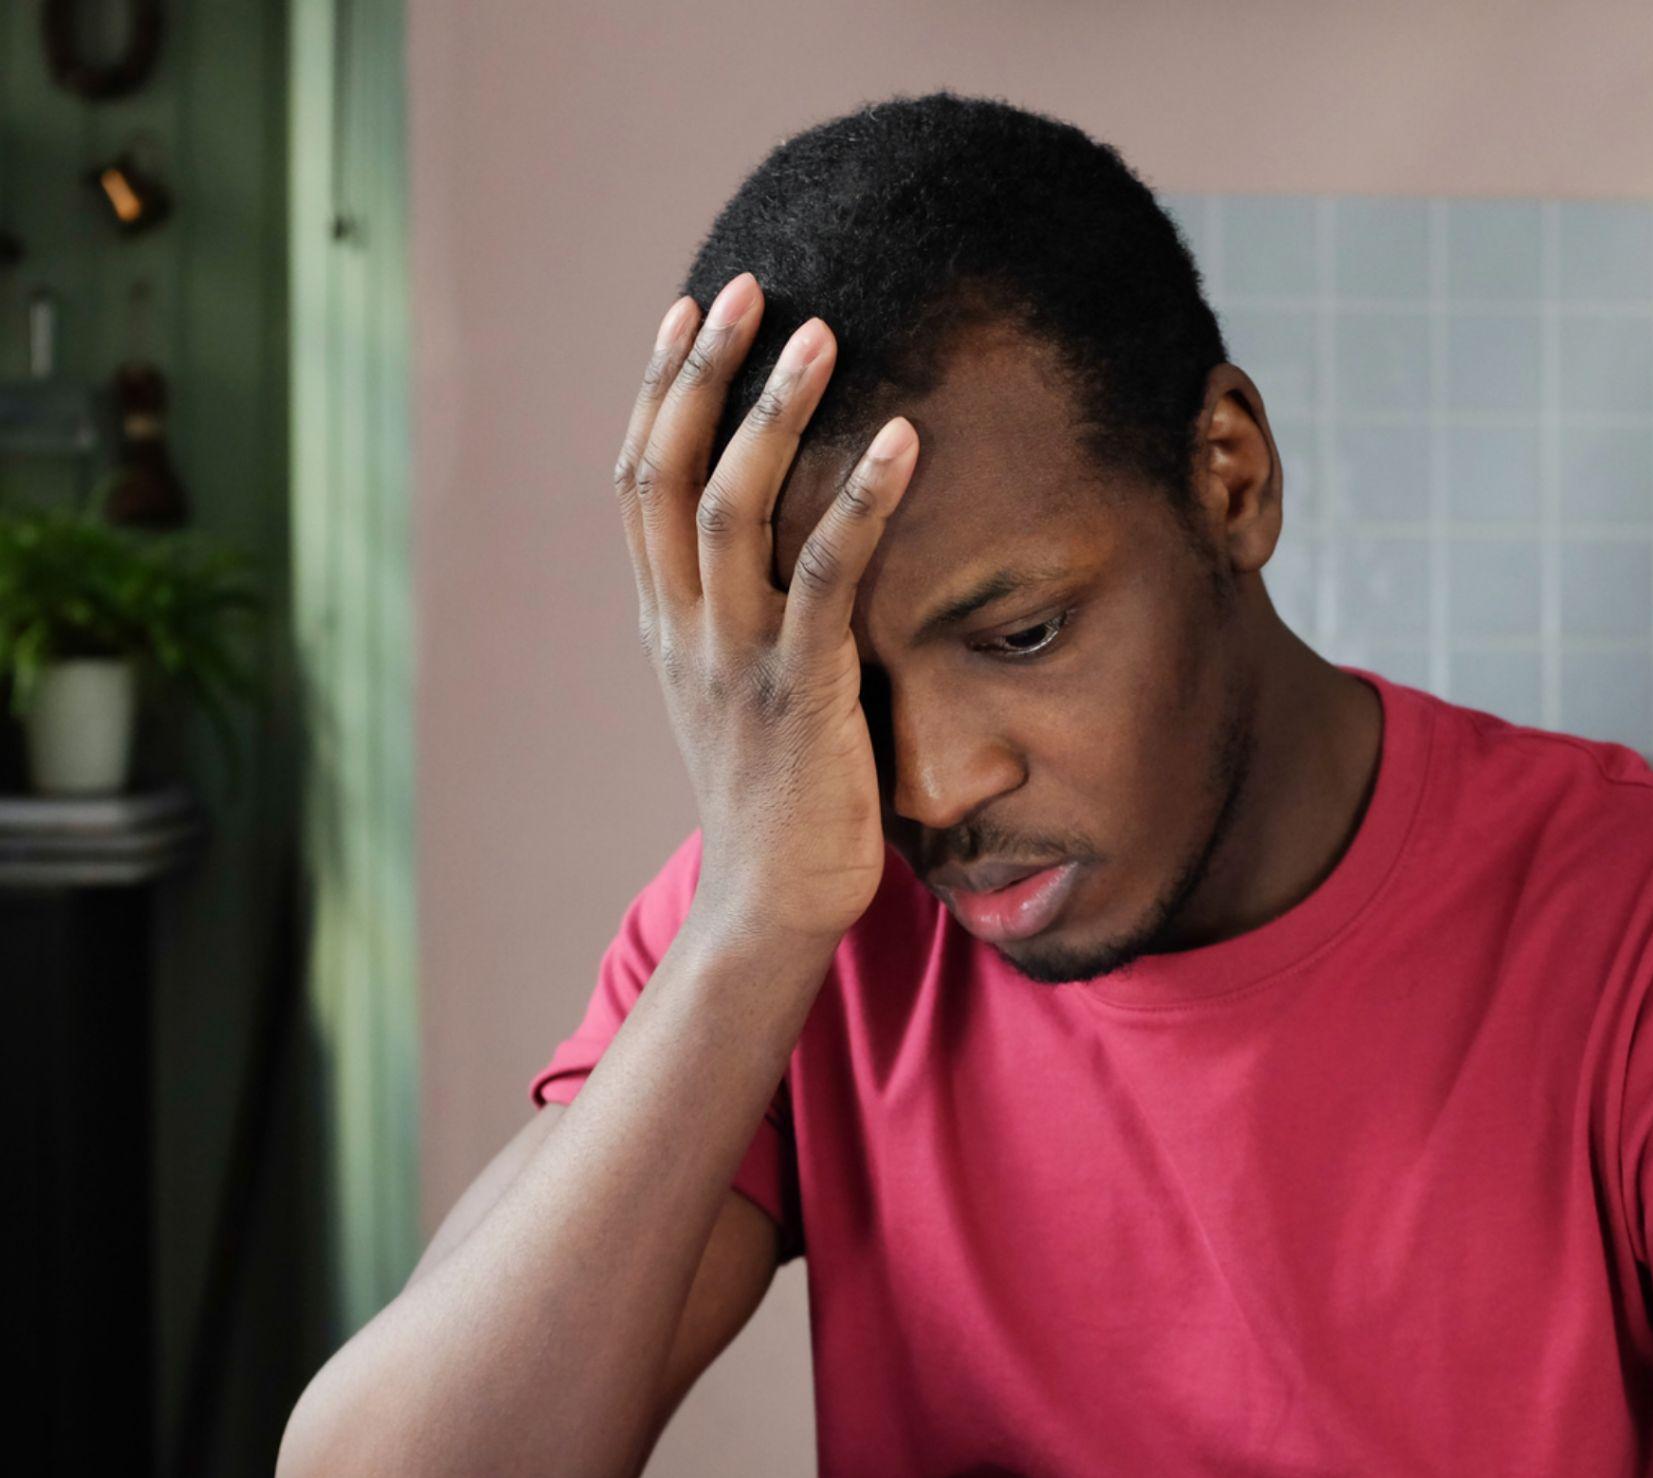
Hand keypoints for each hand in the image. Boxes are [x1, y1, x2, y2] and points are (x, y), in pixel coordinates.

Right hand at [613, 274, 919, 946]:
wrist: (772, 904)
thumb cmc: (777, 802)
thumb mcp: (737, 696)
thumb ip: (740, 621)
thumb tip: (786, 552)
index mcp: (663, 627)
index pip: (639, 484)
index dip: (658, 391)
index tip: (687, 311)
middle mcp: (682, 631)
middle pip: (668, 474)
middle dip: (700, 372)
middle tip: (749, 286)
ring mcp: (732, 660)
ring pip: (731, 508)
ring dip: (773, 412)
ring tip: (819, 333)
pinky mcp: (797, 692)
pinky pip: (824, 576)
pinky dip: (860, 499)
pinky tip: (901, 438)